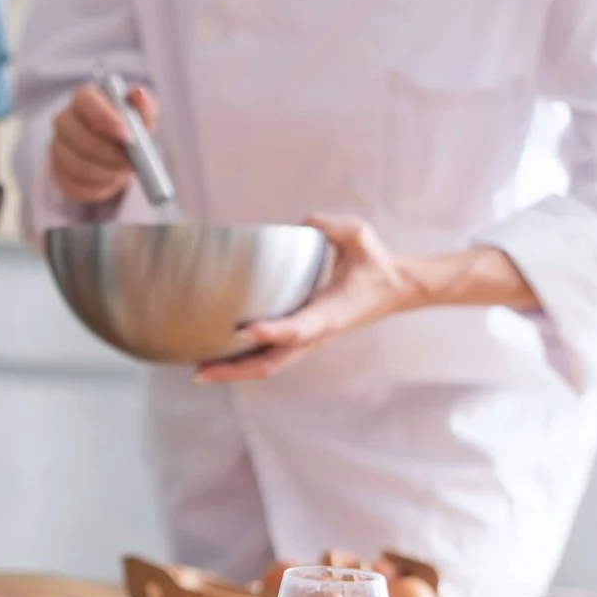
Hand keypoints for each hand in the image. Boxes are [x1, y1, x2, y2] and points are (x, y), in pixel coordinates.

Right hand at [49, 82, 156, 205]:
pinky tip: (110, 181)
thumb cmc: (130, 128)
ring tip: (122, 173)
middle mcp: (65, 119)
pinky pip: (73, 184)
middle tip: (130, 163)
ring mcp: (58, 147)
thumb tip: (138, 94)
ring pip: (74, 163)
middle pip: (75, 134)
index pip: (85, 100)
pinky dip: (96, 188)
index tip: (126, 135)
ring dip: (104, 173)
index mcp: (85, 98)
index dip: (104, 117)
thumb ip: (144, 105)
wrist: (119, 154)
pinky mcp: (58, 173)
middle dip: (106, 152)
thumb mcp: (144, 115)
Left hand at [196, 213, 414, 381]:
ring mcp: (308, 341)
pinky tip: (220, 357)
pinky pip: (271, 356)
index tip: (245, 330)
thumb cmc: (375, 264)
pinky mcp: (303, 339)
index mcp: (330, 313)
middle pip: (272, 363)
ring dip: (236, 370)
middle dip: (236, 369)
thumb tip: (298, 225)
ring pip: (269, 365)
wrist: (396, 289)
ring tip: (200, 371)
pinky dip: (245, 360)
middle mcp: (316, 334)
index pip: (299, 328)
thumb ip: (328, 225)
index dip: (272, 331)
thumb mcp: (358, 235)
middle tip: (200, 371)